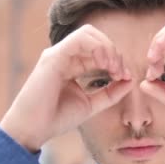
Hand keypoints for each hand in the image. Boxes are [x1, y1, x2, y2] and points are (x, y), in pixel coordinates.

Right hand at [0, 24, 132, 151]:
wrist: (34, 130)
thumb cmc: (57, 118)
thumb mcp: (92, 104)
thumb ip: (111, 93)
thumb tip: (130, 80)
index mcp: (72, 65)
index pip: (99, 49)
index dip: (116, 60)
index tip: (125, 77)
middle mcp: (65, 56)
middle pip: (96, 37)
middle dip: (114, 52)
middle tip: (121, 72)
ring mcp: (58, 54)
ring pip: (88, 33)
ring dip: (107, 47)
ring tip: (113, 68)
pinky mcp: (53, 57)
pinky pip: (79, 39)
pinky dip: (97, 48)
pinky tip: (105, 65)